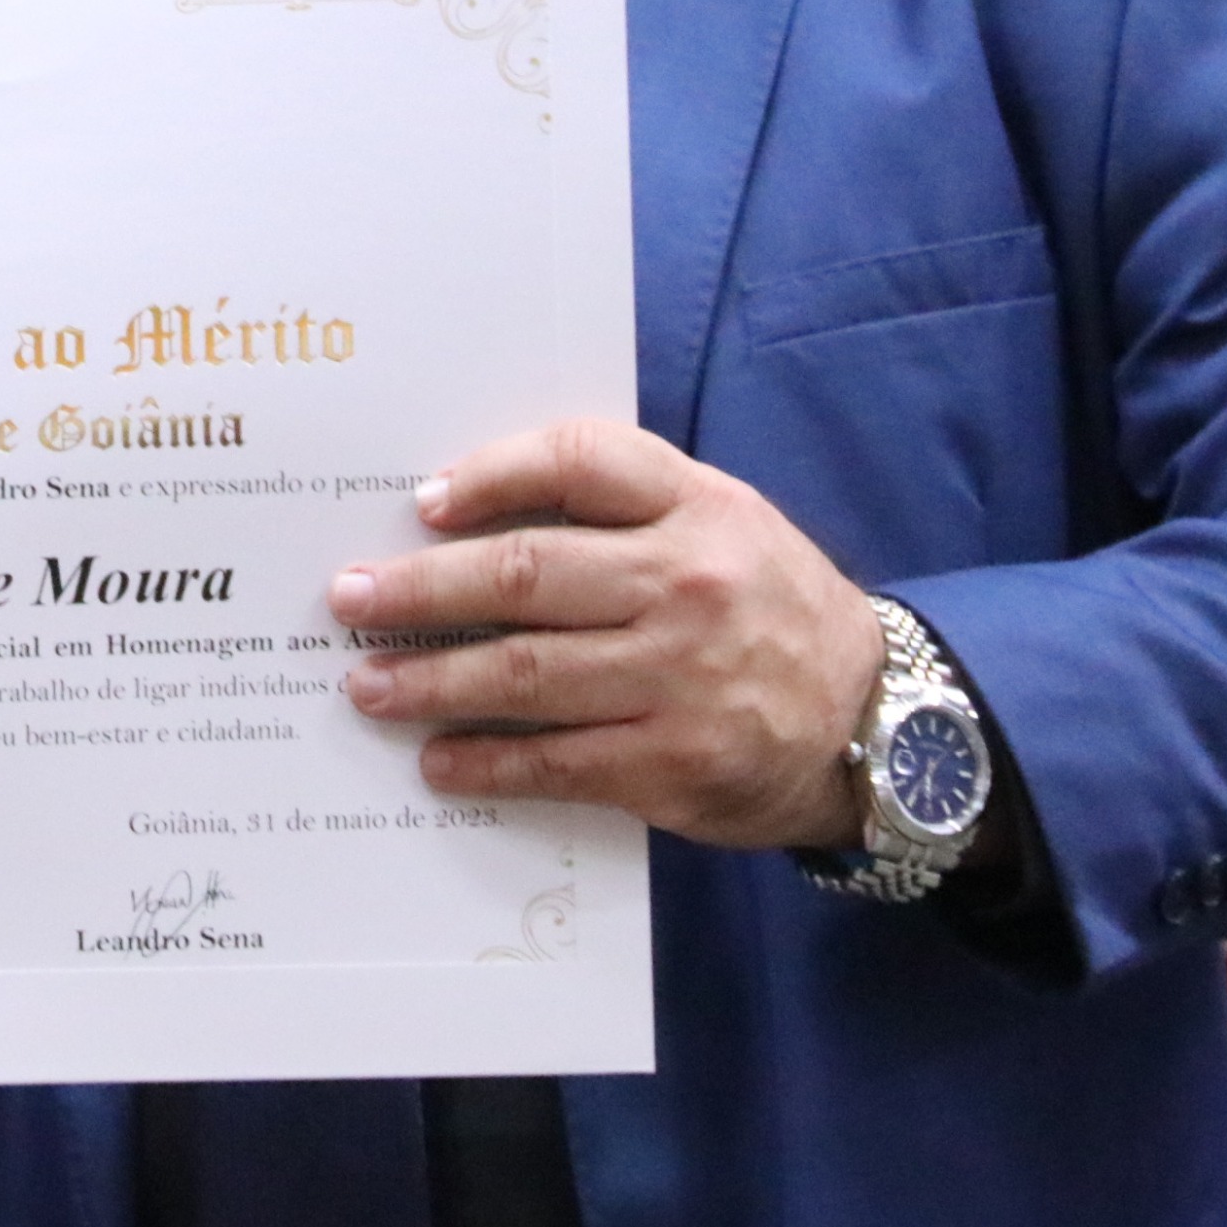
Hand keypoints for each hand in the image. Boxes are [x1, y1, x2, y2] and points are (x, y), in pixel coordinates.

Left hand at [327, 417, 882, 850]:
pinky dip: (487, 761)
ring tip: (367, 684)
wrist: (879, 720)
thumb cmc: (770, 607)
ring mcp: (682, 680)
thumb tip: (473, 514)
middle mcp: (688, 586)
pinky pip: (558, 761)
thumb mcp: (724, 524)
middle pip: (526, 574)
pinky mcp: (676, 764)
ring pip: (527, 673)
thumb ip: (625, 509)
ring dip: (430, 680)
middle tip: (347, 599)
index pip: (582, 462)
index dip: (492, 475)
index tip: (420, 502)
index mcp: (699, 509)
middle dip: (419, 589)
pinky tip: (438, 760)